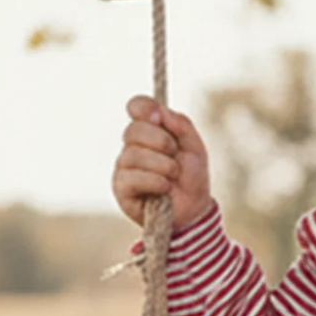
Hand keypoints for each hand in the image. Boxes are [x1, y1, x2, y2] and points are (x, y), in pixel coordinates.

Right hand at [112, 96, 213, 229]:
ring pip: (133, 154)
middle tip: (175, 155)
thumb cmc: (192, 176)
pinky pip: (131, 177)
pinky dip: (154, 181)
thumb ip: (181, 125)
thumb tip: (160, 111)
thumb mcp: (195, 147)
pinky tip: (165, 188)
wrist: (194, 209)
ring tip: (173, 176)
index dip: (144, 107)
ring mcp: (124, 166)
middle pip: (133, 130)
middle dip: (161, 142)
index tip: (158, 117)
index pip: (136, 106)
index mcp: (150, 130)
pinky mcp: (121, 188)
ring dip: (162, 165)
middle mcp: (132, 145)